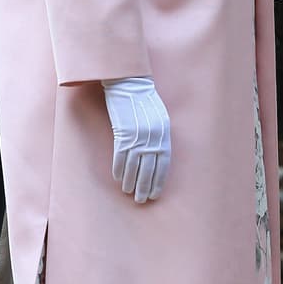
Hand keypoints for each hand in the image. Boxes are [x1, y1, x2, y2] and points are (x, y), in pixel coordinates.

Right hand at [102, 77, 170, 202]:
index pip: (164, 163)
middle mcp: (153, 137)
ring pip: (133, 165)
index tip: (155, 194)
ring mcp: (137, 136)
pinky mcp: (122, 133)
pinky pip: (120, 156)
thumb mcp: (160, 118)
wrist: (129, 84)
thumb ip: (160, 136)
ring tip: (128, 191)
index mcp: (164, 133)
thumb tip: (158, 156)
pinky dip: (118, 169)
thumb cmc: (145, 101)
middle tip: (141, 199)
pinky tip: (118, 178)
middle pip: (149, 168)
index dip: (159, 180)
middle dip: (145, 186)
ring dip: (130, 180)